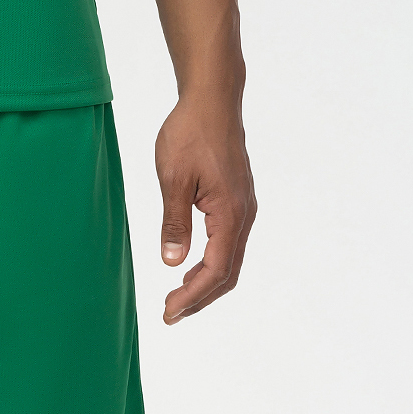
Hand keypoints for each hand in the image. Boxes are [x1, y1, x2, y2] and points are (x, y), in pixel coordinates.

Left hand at [155, 100, 255, 323]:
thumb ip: (174, 223)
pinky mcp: (237, 202)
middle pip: (227, 274)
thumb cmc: (191, 132)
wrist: (212, 98)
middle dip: (199, 299)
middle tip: (169, 315)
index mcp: (230, 213)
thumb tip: (173, 262)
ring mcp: (244, 208)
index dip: (192, 297)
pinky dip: (210, 265)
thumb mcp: (173, 179)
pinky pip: (228, 245)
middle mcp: (244, 214)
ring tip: (176, 299)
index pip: (214, 270)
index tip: (168, 313)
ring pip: (229, 261)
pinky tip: (189, 269)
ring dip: (204, 285)